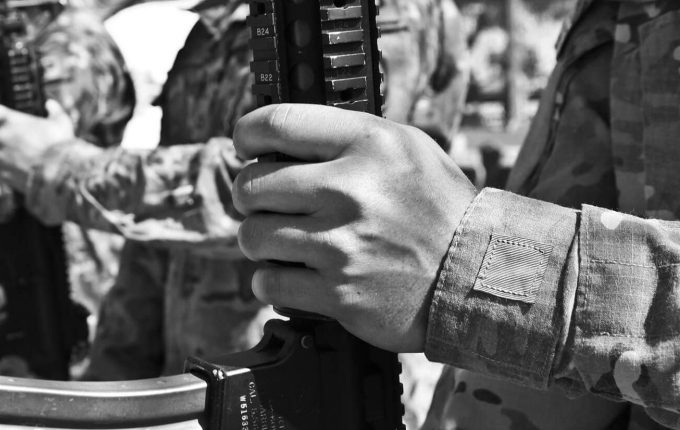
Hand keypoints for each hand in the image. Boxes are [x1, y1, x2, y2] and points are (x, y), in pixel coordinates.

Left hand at [0, 100, 73, 190]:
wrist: (59, 175)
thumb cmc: (60, 146)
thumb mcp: (61, 122)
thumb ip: (53, 111)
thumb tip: (50, 104)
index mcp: (9, 121)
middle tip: (17, 140)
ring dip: (4, 154)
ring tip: (23, 158)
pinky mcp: (2, 174)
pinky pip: (1, 170)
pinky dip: (9, 170)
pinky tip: (24, 170)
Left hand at [232, 104, 475, 352]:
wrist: (478, 277)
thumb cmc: (439, 210)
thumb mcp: (407, 149)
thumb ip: (348, 137)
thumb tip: (280, 138)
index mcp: (370, 144)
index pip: (278, 123)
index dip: (248, 131)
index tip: (244, 142)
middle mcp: (352, 190)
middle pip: (252, 184)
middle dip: (250, 195)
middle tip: (263, 202)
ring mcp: (342, 245)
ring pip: (253, 236)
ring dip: (258, 241)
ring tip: (279, 242)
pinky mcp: (338, 293)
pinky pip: (269, 283)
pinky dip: (270, 282)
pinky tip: (289, 275)